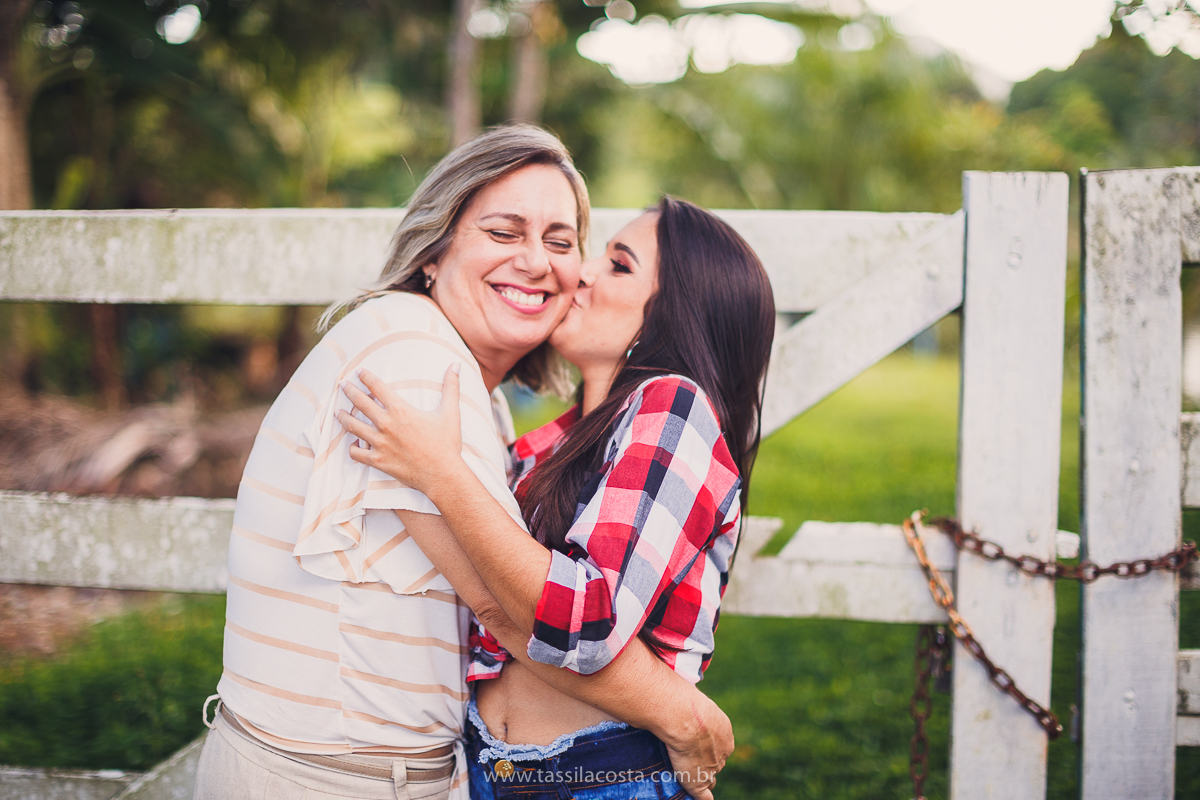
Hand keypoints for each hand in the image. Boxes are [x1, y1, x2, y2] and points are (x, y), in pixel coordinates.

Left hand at [336, 364, 463, 495]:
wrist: (442, 475)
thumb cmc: (447, 444)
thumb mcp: (450, 412)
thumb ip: (451, 386)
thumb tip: (456, 365)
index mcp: (400, 410)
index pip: (377, 387)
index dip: (366, 377)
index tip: (359, 372)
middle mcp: (386, 424)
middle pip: (359, 402)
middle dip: (349, 391)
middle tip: (342, 385)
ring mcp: (379, 443)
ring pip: (352, 426)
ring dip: (343, 417)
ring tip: (338, 412)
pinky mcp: (377, 460)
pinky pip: (356, 452)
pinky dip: (352, 447)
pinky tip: (353, 443)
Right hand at [661, 692, 733, 799]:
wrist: (686, 718)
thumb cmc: (686, 705)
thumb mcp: (694, 700)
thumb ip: (690, 707)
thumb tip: (678, 696)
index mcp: (724, 734)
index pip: (717, 746)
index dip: (707, 747)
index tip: (696, 745)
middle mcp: (722, 752)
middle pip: (715, 762)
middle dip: (706, 763)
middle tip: (690, 760)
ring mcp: (712, 769)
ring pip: (709, 778)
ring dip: (701, 778)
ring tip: (688, 777)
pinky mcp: (700, 782)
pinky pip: (704, 796)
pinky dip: (702, 798)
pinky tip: (697, 797)